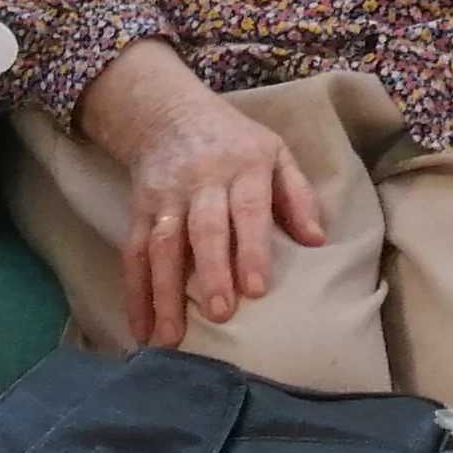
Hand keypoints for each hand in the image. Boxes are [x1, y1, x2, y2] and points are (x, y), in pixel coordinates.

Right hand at [79, 43, 328, 348]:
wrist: (169, 113)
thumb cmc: (235, 143)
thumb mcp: (276, 153)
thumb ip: (298, 195)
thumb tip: (318, 241)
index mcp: (244, 167)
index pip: (249, 209)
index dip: (252, 248)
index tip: (257, 290)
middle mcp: (202, 182)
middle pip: (204, 229)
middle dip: (211, 272)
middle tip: (219, 315)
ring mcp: (166, 197)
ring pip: (162, 246)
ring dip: (164, 294)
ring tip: (168, 339)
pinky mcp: (139, 211)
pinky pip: (133, 254)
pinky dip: (135, 294)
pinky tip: (140, 330)